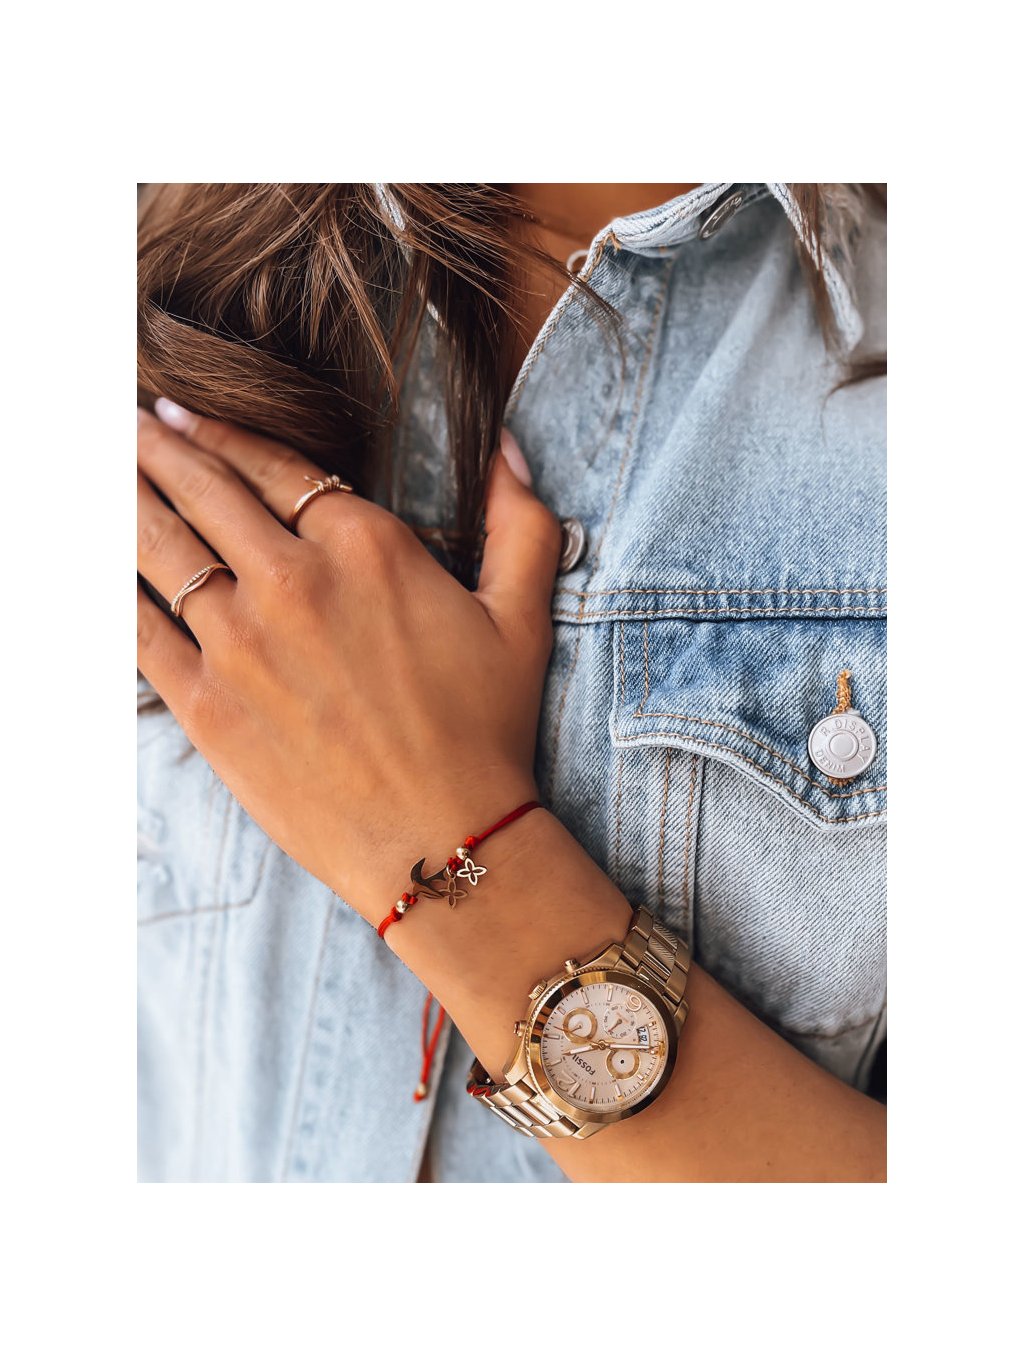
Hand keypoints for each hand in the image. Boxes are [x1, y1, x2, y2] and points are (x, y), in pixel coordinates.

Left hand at [136, 403, 561, 919]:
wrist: (443, 838)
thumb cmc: (486, 730)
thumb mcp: (523, 616)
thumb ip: (518, 520)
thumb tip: (505, 444)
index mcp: (366, 546)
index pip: (272, 464)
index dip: (220, 431)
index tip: (184, 412)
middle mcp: (293, 580)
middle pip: (204, 490)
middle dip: (156, 444)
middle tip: (125, 416)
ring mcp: (240, 642)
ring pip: (160, 546)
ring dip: (123, 495)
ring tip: (100, 464)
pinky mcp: (206, 704)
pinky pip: (137, 628)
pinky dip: (110, 587)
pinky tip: (94, 563)